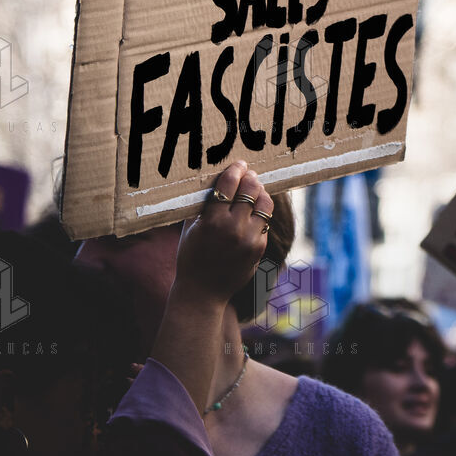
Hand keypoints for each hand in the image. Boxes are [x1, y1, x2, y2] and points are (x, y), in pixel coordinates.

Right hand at [173, 161, 273, 305]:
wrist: (203, 291)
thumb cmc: (191, 256)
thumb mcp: (190, 228)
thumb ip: (202, 204)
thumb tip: (215, 180)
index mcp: (212, 221)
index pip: (229, 184)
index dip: (235, 170)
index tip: (239, 164)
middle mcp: (234, 228)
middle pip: (251, 189)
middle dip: (250, 178)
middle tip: (248, 174)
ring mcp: (250, 239)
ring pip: (265, 203)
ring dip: (260, 193)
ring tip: (255, 190)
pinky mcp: (259, 248)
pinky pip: (265, 222)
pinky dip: (260, 214)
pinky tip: (254, 211)